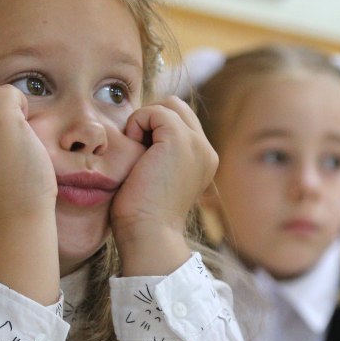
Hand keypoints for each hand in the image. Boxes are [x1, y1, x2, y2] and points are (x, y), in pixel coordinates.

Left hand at [111, 97, 216, 272]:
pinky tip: (134, 150)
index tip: (140, 156)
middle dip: (151, 119)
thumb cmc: (141, 215)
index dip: (154, 128)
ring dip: (145, 120)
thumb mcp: (156, 179)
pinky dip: (137, 123)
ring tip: (136, 150)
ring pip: (168, 105)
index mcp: (202, 160)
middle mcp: (205, 150)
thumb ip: (158, 155)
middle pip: (177, 107)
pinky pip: (155, 111)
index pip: (180, 121)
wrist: (147, 235)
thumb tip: (140, 135)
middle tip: (136, 149)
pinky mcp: (180, 140)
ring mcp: (197, 144)